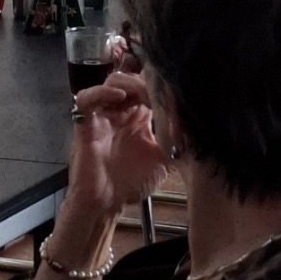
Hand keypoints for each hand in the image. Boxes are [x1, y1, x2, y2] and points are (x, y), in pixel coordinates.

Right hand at [70, 73, 168, 215]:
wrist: (107, 202)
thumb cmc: (131, 183)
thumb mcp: (163, 160)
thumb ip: (174, 140)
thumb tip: (195, 126)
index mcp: (139, 117)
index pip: (149, 87)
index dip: (161, 83)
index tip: (174, 89)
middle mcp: (121, 111)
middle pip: (133, 78)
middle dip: (147, 81)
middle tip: (160, 93)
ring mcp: (102, 115)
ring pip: (112, 81)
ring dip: (129, 83)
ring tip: (142, 95)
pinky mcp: (85, 122)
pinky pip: (87, 97)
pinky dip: (102, 92)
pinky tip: (119, 97)